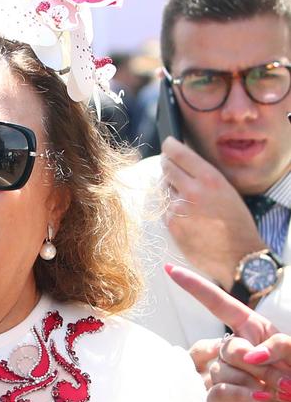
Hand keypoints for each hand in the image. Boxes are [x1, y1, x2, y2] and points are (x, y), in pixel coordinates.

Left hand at [161, 137, 264, 288]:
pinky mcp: (170, 223)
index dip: (170, 146)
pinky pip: (164, 206)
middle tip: (169, 164)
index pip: (179, 153)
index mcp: (210, 179)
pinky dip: (169, 206)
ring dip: (170, 188)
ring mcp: (178, 207)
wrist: (237, 256)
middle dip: (167, 164)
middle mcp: (192, 190)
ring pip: (163, 187)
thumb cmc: (236, 223)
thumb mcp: (227, 190)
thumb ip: (203, 175)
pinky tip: (184, 214)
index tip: (168, 144)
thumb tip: (181, 161)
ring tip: (186, 198)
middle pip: (166, 166)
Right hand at [166, 264, 290, 401]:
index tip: (170, 269)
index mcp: (249, 327)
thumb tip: (250, 353)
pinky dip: (239, 396)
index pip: (216, 302)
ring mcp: (222, 373)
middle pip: (226, 348)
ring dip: (252, 384)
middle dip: (255, 365)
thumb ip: (277, 346)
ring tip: (275, 394)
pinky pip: (218, 393)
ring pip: (221, 371)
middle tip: (284, 382)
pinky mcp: (218, 396)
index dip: (194, 285)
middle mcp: (231, 348)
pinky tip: (259, 399)